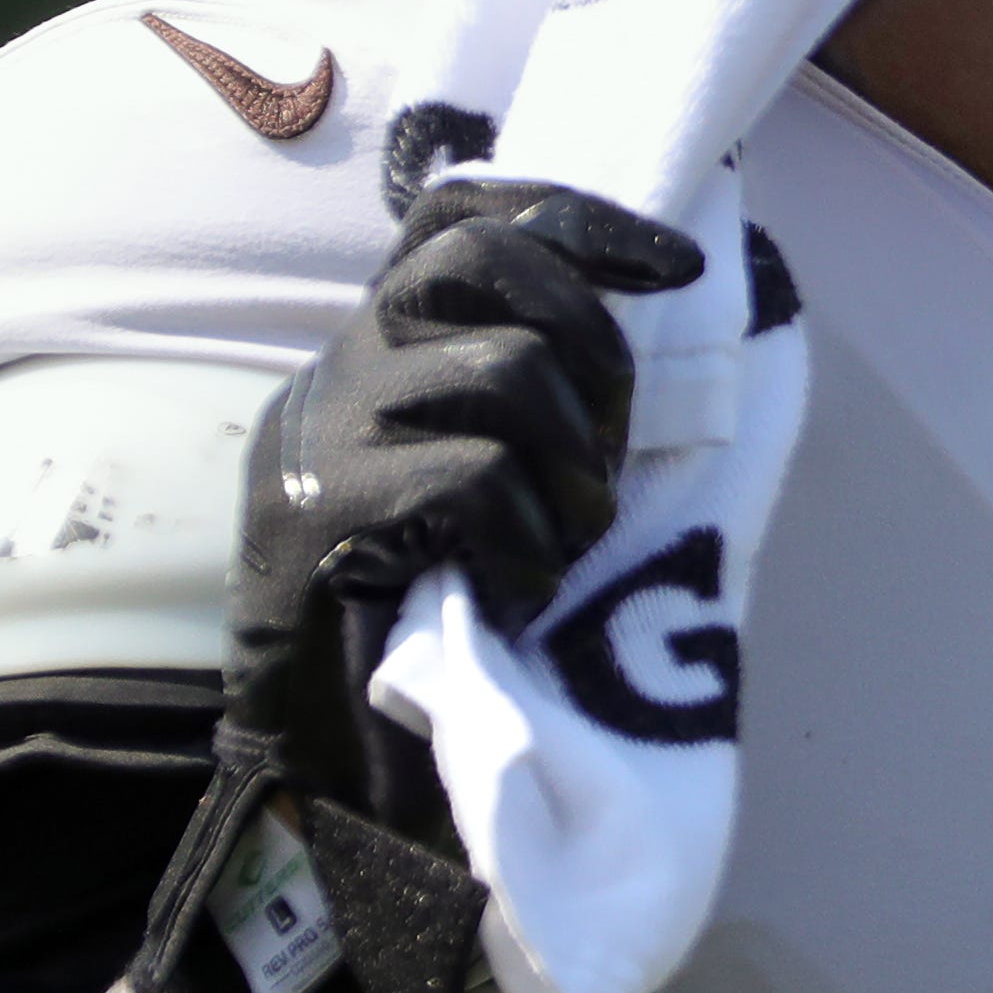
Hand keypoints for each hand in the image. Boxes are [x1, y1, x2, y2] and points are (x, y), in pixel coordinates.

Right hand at [130, 182, 699, 992]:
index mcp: (374, 354)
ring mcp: (317, 440)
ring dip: (571, 467)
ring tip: (560, 547)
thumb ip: (522, 396)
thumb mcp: (478, 483)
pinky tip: (516, 598)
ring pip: (501, 374)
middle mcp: (333, 374)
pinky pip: (471, 480)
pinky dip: (526, 544)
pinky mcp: (316, 519)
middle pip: (481, 261)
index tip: (678, 266)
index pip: (459, 214)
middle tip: (605, 448)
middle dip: (587, 337)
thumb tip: (659, 310)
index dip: (578, 215)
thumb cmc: (429, 628)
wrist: (314, 779)